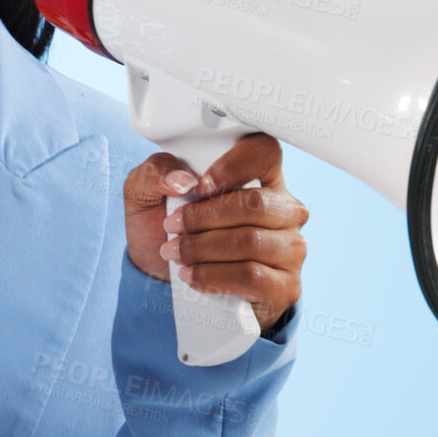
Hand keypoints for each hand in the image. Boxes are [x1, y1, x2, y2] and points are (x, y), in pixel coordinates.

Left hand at [123, 133, 308, 331]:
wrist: (164, 277)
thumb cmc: (167, 225)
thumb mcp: (147, 190)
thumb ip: (156, 171)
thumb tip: (182, 180)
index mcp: (260, 174)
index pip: (265, 151)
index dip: (234, 166)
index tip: (200, 187)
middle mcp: (284, 208)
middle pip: (255, 204)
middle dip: (204, 217)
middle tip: (172, 226)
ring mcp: (290, 247)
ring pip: (251, 242)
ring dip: (203, 249)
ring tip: (176, 253)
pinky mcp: (285, 285)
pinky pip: (253, 277)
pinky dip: (214, 276)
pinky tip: (193, 275)